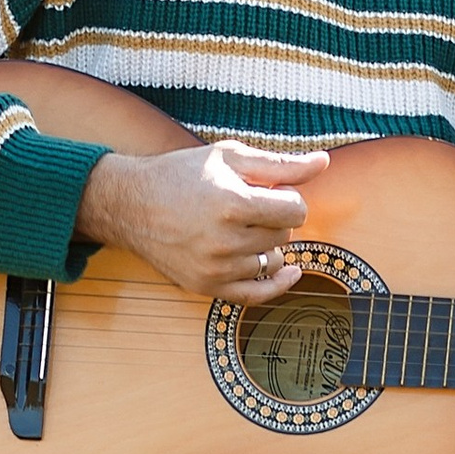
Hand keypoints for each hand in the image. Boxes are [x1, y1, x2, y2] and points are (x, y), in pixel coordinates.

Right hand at [74, 137, 329, 302]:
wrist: (131, 204)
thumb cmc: (181, 175)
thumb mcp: (229, 158)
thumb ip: (281, 163)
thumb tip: (324, 163)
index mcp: (233, 204)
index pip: (296, 211)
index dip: (288, 197)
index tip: (271, 191)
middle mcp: (225, 240)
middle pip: (285, 236)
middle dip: (276, 219)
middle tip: (251, 206)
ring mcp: (216, 268)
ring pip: (273, 262)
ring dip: (270, 245)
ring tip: (246, 227)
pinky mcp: (206, 286)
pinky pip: (256, 295)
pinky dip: (277, 285)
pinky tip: (289, 272)